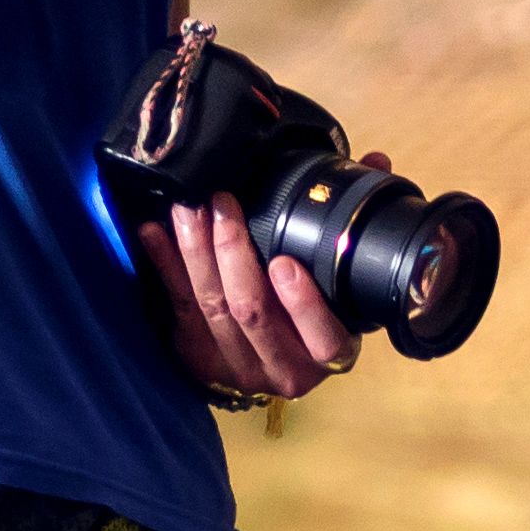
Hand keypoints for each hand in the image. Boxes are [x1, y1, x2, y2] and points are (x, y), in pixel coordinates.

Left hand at [134, 186, 356, 405]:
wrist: (276, 363)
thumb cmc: (316, 310)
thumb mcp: (344, 280)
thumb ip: (357, 223)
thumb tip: (377, 161)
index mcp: (328, 352)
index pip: (324, 339)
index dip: (302, 304)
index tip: (284, 262)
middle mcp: (284, 369)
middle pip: (252, 312)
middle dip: (233, 253)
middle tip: (221, 202)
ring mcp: (238, 368)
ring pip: (211, 307)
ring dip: (195, 252)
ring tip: (189, 208)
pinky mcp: (198, 359)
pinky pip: (178, 307)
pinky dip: (164, 265)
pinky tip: (153, 232)